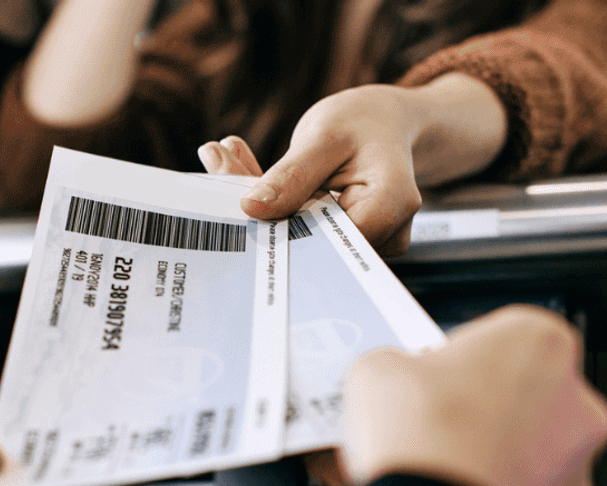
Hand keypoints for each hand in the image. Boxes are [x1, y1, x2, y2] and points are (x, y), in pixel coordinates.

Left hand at [197, 73, 506, 255]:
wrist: (385, 123)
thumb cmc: (364, 121)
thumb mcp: (325, 135)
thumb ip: (292, 175)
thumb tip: (252, 210)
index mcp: (391, 204)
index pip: (328, 238)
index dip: (281, 227)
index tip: (236, 197)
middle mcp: (384, 234)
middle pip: (310, 240)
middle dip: (258, 207)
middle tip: (215, 160)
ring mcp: (361, 243)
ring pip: (298, 236)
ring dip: (259, 201)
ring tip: (224, 157)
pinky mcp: (338, 242)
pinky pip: (298, 229)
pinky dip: (270, 202)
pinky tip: (242, 165)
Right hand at [339, 305, 606, 485]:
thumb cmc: (422, 438)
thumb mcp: (379, 368)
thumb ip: (397, 364)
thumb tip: (389, 378)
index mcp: (540, 341)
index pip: (502, 334)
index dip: (459, 355)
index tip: (431, 372)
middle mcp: (574, 398)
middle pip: (521, 392)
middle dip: (478, 405)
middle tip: (429, 418)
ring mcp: (573, 460)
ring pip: (526, 446)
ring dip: (488, 450)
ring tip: (431, 463)